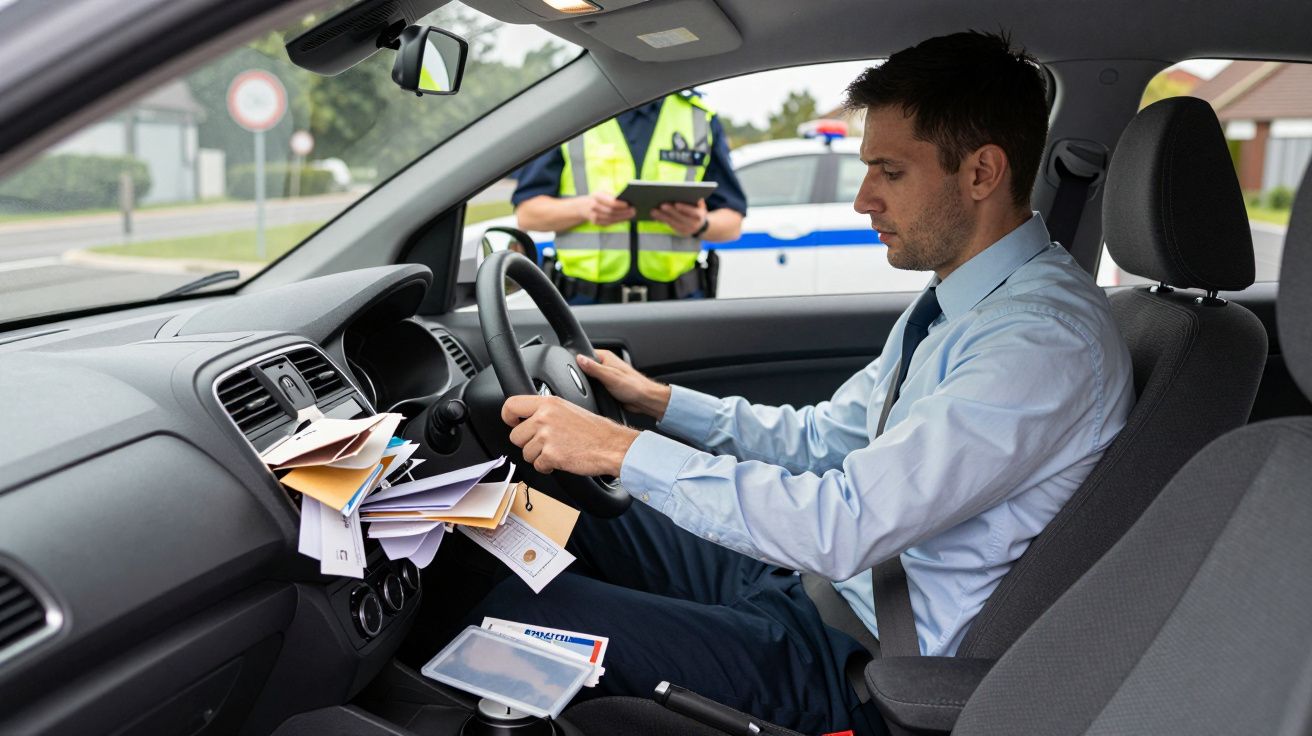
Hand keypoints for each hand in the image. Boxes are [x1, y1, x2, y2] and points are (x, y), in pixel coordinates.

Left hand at [502, 395, 639, 475]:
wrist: (612, 445)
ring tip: (557, 451)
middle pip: (515, 435)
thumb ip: (547, 411)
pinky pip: (537, 465)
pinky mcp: (550, 455)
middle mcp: (544, 417)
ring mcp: (546, 436)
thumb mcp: (568, 409)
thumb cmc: (595, 430)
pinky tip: (561, 459)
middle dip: (527, 443)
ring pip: (525, 453)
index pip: (511, 405)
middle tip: (544, 443)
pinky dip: (547, 466)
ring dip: (538, 456)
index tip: (512, 423)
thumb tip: (528, 419)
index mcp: (548, 403)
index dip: (508, 417)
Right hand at [576, 350, 671, 419]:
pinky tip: (597, 394)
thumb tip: (580, 358)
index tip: (574, 370)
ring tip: (595, 389)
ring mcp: (607, 375)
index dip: (578, 362)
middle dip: (584, 376)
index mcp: (606, 357)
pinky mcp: (608, 385)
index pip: (585, 355)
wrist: (644, 400)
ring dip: (590, 385)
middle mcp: (606, 364)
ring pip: (590, 379)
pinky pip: (596, 387)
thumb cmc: (633, 386)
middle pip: (586, 368)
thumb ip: (593, 367)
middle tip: (587, 383)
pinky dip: (595, 391)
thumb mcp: (609, 376)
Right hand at [577, 193, 636, 226]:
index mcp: (596, 196)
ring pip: (611, 218)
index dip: (620, 204)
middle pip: (612, 212)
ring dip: (623, 217)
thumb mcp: (603, 193)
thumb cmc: (598, 198)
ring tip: (632, 214)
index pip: (610, 202)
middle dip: (624, 212)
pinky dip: (618, 220)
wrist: (583, 207)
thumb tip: (627, 200)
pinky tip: (626, 218)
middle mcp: (594, 207)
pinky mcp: (596, 223)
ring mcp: (594, 216)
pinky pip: (610, 222)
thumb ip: (612, 196)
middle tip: (634, 210)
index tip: (628, 204)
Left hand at [650, 199, 708, 236]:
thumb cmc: (698, 212)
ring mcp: (685, 229)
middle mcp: (692, 224)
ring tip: (653, 210)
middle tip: (661, 205)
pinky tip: (654, 215)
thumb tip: (697, 197)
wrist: (701, 228)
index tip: (676, 204)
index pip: (692, 212)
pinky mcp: (678, 232)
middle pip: (680, 217)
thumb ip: (699, 202)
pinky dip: (661, 220)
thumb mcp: (702, 207)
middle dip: (670, 211)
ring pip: (672, 222)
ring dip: (662, 217)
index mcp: (699, 216)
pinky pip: (668, 225)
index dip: (684, 208)